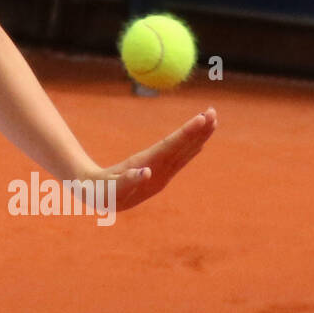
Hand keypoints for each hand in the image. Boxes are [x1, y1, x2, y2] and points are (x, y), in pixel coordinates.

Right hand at [93, 107, 216, 211]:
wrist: (100, 201)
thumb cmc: (101, 190)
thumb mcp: (110, 188)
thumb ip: (127, 180)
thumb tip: (145, 171)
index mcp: (147, 170)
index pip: (171, 148)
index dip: (186, 133)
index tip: (202, 118)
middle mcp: (159, 173)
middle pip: (182, 149)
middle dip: (199, 131)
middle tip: (213, 112)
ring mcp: (162, 176)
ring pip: (183, 153)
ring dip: (198, 137)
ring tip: (212, 120)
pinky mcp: (160, 176)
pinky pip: (179, 160)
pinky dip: (191, 148)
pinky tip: (200, 142)